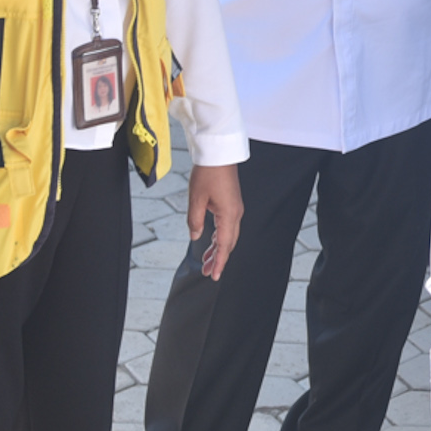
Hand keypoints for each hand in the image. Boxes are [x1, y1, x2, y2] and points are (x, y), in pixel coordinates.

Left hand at [186, 164, 243, 279]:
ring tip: (207, 261)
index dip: (219, 262)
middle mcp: (235, 214)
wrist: (219, 155)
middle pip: (228, 243)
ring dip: (218, 249)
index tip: (214, 275)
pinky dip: (219, 238)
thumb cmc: (208, 173)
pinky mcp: (231, 204)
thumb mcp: (195, 199)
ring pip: (228, 236)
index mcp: (229, 215)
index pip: (224, 245)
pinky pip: (227, 226)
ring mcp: (234, 209)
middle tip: (208, 272)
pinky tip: (210, 242)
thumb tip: (196, 236)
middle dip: (218, 259)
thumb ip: (195, 221)